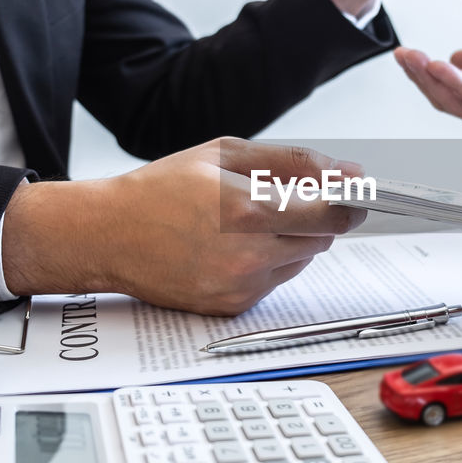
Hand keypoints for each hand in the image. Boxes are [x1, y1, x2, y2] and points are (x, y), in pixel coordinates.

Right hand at [1, 139, 366, 314]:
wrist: (105, 236)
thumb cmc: (160, 189)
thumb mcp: (224, 155)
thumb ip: (292, 162)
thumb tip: (347, 172)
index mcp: (247, 209)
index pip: (333, 213)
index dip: (350, 202)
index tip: (356, 194)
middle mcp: (247, 255)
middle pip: (322, 238)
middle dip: (314, 217)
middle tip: (281, 200)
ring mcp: (239, 287)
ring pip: (301, 261)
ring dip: (291, 240)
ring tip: (244, 222)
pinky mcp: (231, 307)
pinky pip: (274, 282)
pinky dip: (266, 263)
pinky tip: (229, 246)